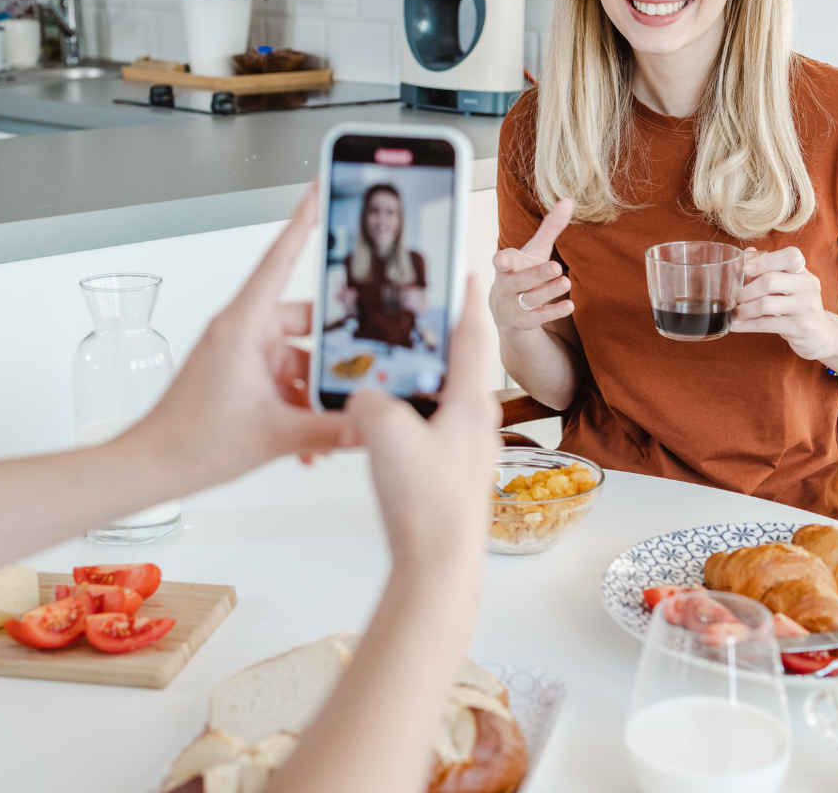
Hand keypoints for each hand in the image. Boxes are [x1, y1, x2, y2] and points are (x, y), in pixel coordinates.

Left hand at [135, 186, 346, 489]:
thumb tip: (368, 423)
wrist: (150, 468)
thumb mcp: (273, 435)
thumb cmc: (187, 441)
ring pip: (299, 356)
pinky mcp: (242, 376)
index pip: (279, 260)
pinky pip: (285, 379)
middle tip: (365, 360)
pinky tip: (314, 434)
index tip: (320, 191)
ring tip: (334, 416)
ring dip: (318, 387)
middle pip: (305, 321)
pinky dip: (302, 402)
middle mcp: (242, 333)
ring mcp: (242, 355)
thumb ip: (330, 428)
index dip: (303, 222)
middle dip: (336, 349)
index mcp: (243, 327)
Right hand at [344, 277, 499, 573]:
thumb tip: (363, 399)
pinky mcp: (450, 471)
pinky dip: (411, 412)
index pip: (472, 335)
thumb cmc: (425, 500)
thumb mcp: (384, 433)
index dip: (467, 301)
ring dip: (419, 379)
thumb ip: (368, 402)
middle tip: (416, 315)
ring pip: (441, 398)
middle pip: (458, 364)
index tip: (469, 274)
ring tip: (390, 365)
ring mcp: (464, 447)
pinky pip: (431, 426)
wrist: (439, 563)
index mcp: (469, 401)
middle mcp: (475, 420)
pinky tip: (383, 419)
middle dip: (438, 339)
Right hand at [490, 198, 574, 332]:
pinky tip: (570, 305)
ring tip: (566, 282)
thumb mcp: (535, 249)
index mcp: (507, 266)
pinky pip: (541, 316)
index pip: (502, 261)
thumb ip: (550, 227)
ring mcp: (516, 304)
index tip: (502, 259)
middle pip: (521, 280)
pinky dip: (555, 311)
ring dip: (549, 291)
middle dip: (537, 274)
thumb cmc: (523, 270)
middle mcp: (508, 285)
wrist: (506, 309)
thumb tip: (569, 201)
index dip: (502, 260)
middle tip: (555, 267)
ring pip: (532, 299)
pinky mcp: (527, 320)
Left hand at [730, 246, 835, 360]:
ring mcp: (806, 308)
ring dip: (744, 309)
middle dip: (746, 291)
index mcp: (803, 271)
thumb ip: (767, 268)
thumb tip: (747, 254)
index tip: (746, 269)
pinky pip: (765, 324)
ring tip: (737, 312)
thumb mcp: (786, 284)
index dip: (765, 260)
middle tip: (737, 298)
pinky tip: (735, 325)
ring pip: (765, 304)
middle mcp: (808, 286)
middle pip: (770, 281)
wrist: (819, 333)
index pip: (790, 256)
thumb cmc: (796, 304)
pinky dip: (746, 325)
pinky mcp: (800, 328)